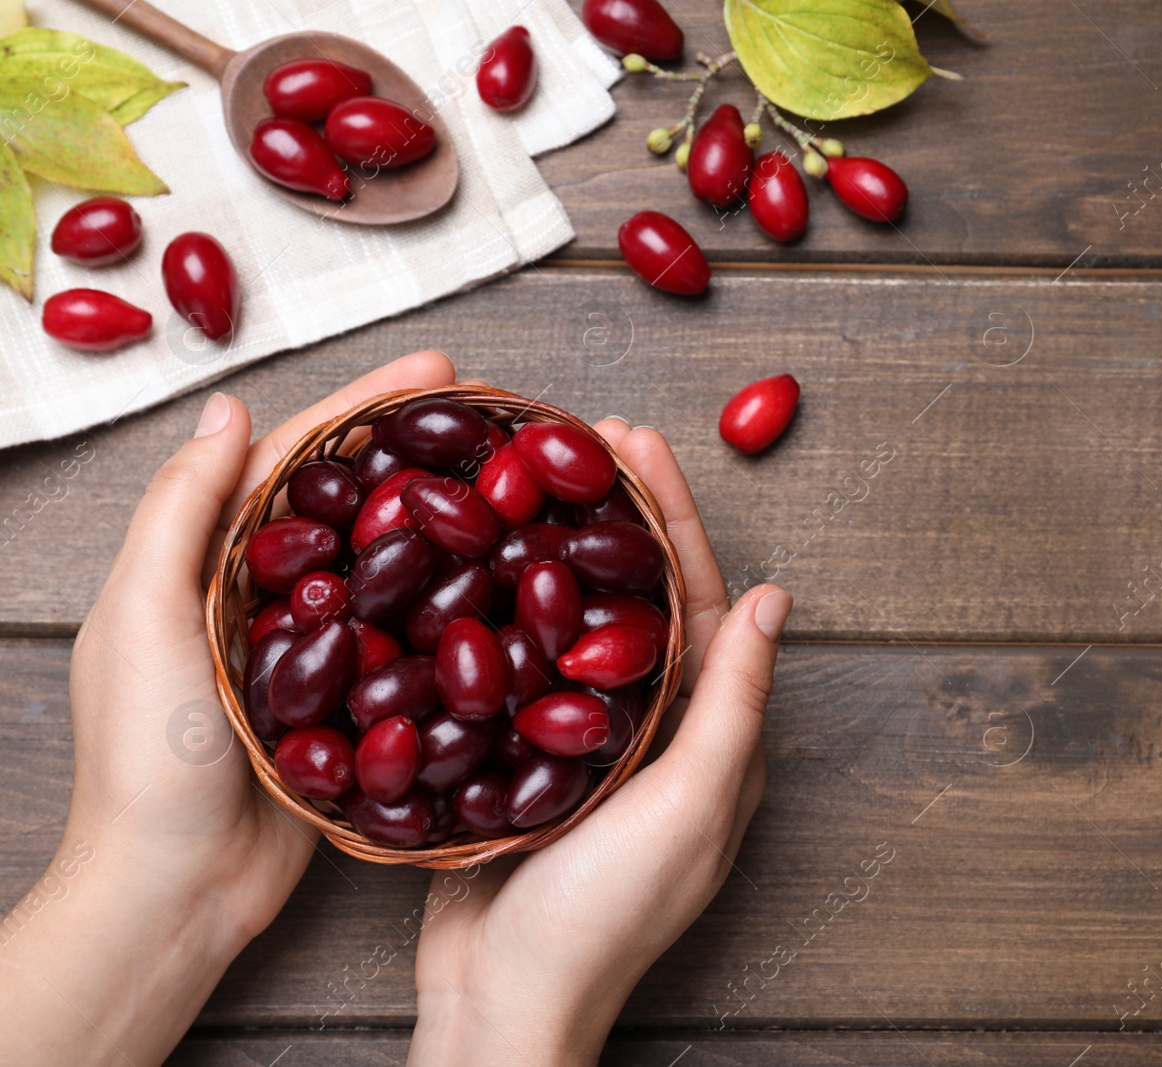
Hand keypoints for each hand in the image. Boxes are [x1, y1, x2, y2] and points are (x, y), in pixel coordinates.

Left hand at [0, 352, 457, 1066]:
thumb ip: (179, 516)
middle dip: (423, 447)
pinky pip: (413, 636)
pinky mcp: (357, 705)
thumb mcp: (141, 620)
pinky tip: (508, 580)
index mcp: (214, 562)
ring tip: (518, 481)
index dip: (368, 408)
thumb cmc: (146, 760)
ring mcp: (320, 651)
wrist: (175, 892)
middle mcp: (272, 596)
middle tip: (497, 413)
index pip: (300, 462)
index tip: (439, 368)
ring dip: (449, 517)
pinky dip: (455, 601)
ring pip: (395, 563)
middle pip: (358, 501)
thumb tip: (226, 410)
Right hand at [408, 420, 791, 1066]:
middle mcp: (658, 735)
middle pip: (641, 601)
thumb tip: (779, 599)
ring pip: (581, 625)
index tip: (641, 444)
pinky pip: (526, 667)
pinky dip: (512, 610)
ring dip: (564, 551)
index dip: (674, 520)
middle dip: (619, 517)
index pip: (703, 603)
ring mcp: (589, 747)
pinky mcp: (525, 762)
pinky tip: (478, 567)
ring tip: (531, 483)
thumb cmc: (606, 915)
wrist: (503, 1002)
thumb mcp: (690, 804)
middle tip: (583, 440)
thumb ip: (733, 703)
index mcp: (711, 739)